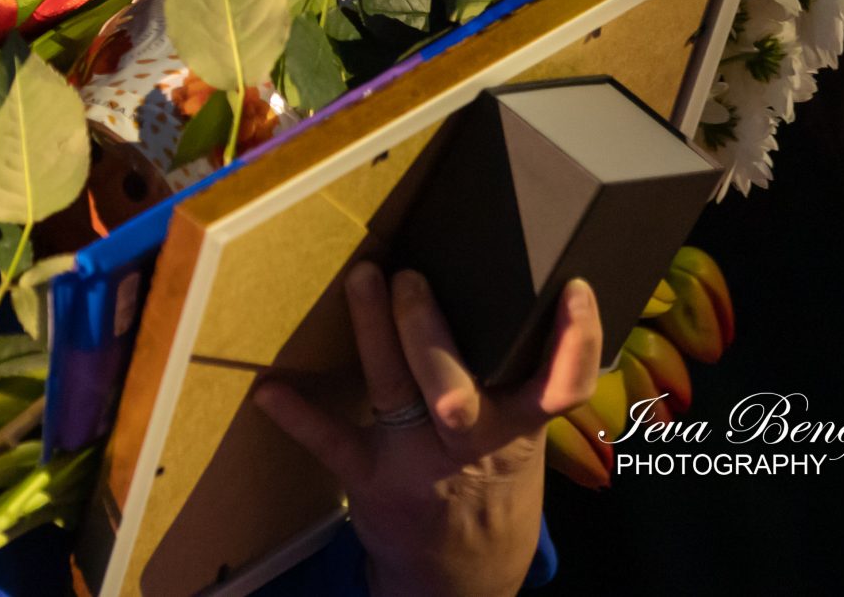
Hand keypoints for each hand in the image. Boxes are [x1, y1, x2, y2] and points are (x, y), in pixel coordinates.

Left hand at [255, 264, 603, 596]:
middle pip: (455, 386)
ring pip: (396, 392)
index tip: (573, 290)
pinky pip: (333, 443)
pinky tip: (269, 392)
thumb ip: (519, 379)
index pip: (559, 386)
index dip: (575, 342)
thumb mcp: (523, 440)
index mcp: (519, 430)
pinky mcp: (370, 478)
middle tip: (412, 277)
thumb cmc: (493, 486)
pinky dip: (299, 416)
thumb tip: (521, 290)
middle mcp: (471, 443)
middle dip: (429, 331)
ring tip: (363, 280)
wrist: (463, 577)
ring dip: (376, 334)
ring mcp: (415, 461)